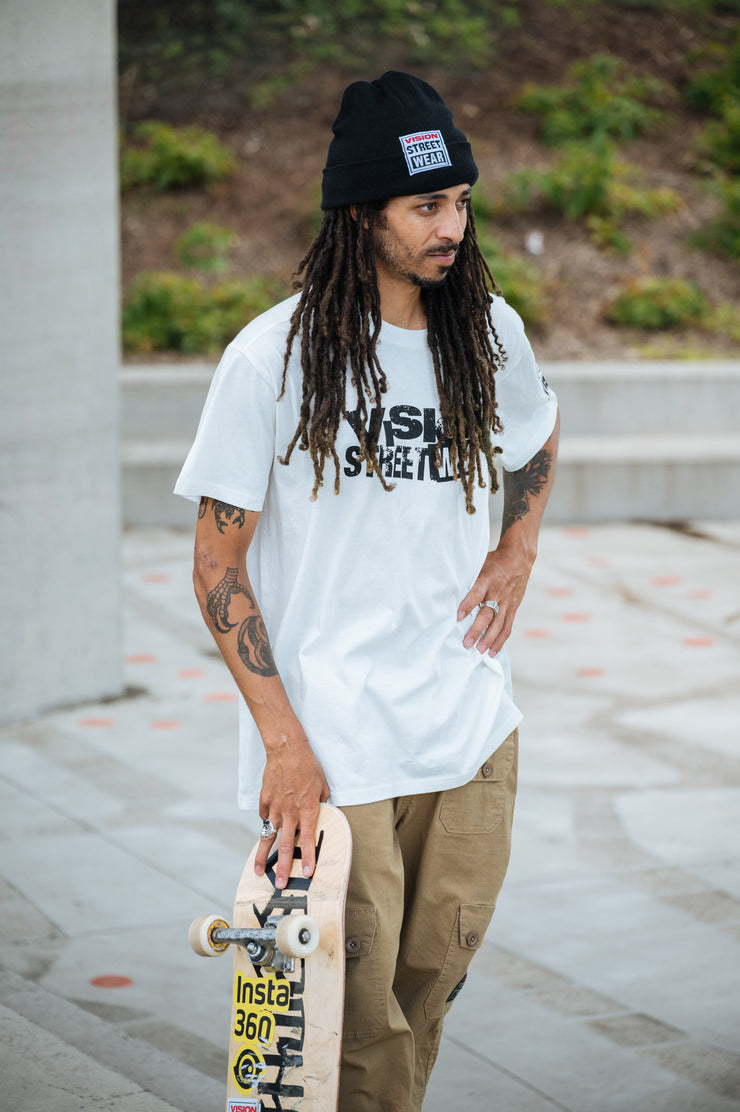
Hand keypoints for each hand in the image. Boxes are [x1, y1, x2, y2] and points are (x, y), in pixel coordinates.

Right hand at [254, 738, 330, 889]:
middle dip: (284, 867)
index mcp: (308, 810)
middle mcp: (290, 813)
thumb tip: (320, 815)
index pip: (309, 840)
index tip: (308, 873)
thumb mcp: (322, 786)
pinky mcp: (264, 802)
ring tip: (259, 872)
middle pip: (286, 846)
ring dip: (263, 856)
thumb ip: (321, 804)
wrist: (286, 750)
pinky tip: (266, 832)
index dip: (309, 858)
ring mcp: (275, 808)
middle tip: (281, 885)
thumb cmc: (308, 767)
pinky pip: (265, 818)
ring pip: (268, 837)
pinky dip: (266, 826)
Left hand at [457, 536, 535, 656]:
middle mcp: (497, 593)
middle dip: (477, 630)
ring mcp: (506, 602)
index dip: (467, 606)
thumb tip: (447, 587)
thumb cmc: (494, 562)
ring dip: (489, 639)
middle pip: (487, 614)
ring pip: (498, 624)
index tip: (457, 617)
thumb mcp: (480, 564)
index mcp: (486, 580)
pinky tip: (492, 651)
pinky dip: (500, 640)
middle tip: (466, 643)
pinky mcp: (513, 608)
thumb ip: (468, 578)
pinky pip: (507, 627)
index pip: (475, 594)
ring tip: (479, 651)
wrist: (519, 558)